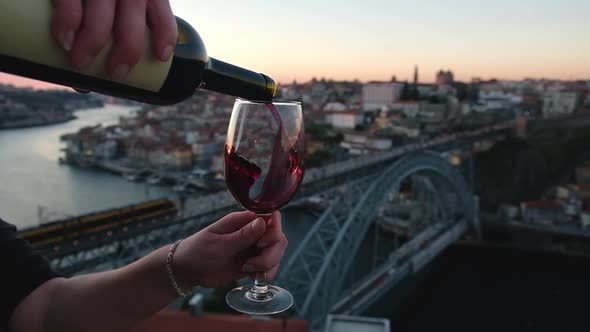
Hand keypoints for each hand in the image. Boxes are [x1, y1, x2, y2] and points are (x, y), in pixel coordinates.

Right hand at [50, 0, 177, 79]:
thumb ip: (113, 24)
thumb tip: (88, 82)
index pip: (160, 11)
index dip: (165, 35)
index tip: (161, 57)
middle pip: (132, 20)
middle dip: (127, 50)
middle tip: (116, 72)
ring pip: (101, 16)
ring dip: (92, 44)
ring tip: (80, 63)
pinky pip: (69, 2)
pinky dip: (66, 24)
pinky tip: (64, 41)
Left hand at [173, 211, 287, 287]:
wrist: (188, 269)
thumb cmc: (198, 251)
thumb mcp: (219, 244)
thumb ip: (242, 235)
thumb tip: (263, 221)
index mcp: (243, 220)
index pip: (271, 217)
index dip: (273, 230)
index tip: (260, 243)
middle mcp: (252, 232)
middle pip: (278, 237)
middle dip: (271, 253)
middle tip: (250, 263)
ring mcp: (253, 247)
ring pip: (277, 252)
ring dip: (269, 264)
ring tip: (247, 270)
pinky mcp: (253, 262)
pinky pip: (270, 265)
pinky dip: (267, 272)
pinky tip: (254, 276)